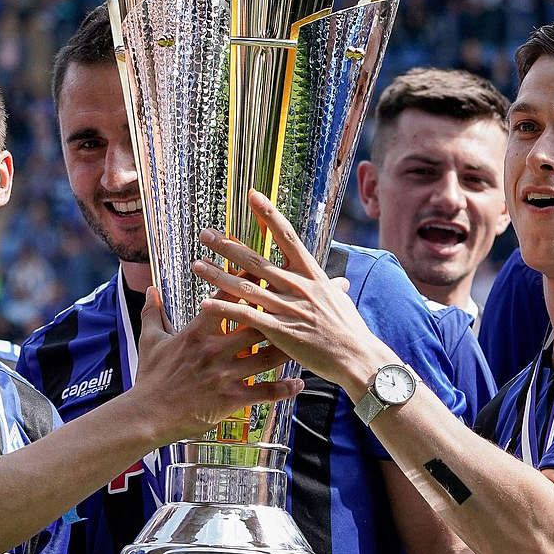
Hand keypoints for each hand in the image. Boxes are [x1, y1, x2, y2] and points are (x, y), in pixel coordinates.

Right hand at [132, 285, 302, 442]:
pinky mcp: (230, 399)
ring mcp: (224, 375)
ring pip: (265, 358)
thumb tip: (150, 289)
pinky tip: (299, 384)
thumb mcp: (149, 340)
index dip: (247, 282)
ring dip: (289, 349)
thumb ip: (153, 312)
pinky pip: (262, 393)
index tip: (267, 269)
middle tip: (302, 301)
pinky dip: (283, 389)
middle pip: (256, 325)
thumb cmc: (149, 377)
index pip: (226, 299)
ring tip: (309, 341)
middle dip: (280, 312)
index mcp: (197, 331)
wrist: (147, 415)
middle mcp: (215, 350)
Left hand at [192, 190, 391, 392]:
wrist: (357, 357)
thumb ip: (331, 289)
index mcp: (312, 274)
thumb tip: (339, 282)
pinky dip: (224, 309)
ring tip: (196, 265)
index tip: (252, 195)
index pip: (287, 236)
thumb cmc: (348, 330)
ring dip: (217, 275)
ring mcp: (288, 308)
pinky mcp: (280, 331)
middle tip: (205, 234)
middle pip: (256, 260)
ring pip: (245, 287)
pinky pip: (245, 316)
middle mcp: (298, 286)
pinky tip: (204, 303)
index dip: (269, 214)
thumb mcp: (339, 301)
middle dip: (227, 246)